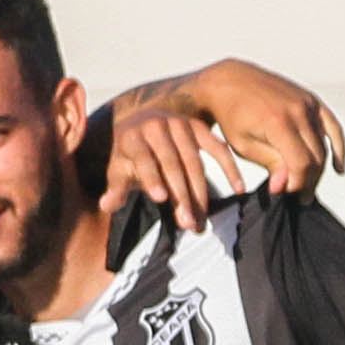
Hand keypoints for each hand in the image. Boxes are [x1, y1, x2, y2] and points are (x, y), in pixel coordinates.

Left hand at [102, 108, 244, 224]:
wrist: (144, 121)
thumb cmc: (130, 153)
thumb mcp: (118, 168)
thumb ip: (114, 188)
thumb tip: (106, 206)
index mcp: (132, 136)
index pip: (143, 158)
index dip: (151, 177)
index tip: (160, 199)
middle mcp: (157, 126)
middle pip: (172, 163)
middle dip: (181, 195)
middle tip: (187, 224)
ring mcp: (180, 124)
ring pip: (194, 160)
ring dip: (200, 192)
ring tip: (201, 221)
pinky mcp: (199, 126)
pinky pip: (217, 147)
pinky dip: (229, 167)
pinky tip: (238, 189)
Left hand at [189, 60, 344, 197]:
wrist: (230, 81)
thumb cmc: (232, 117)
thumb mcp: (244, 146)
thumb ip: (270, 164)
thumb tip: (286, 186)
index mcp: (279, 123)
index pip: (301, 164)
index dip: (296, 184)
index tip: (285, 194)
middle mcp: (299, 111)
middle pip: (316, 157)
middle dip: (308, 181)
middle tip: (298, 197)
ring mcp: (308, 103)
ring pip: (324, 146)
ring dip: (318, 170)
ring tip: (307, 188)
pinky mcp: (312, 100)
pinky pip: (333, 128)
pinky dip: (337, 149)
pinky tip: (338, 169)